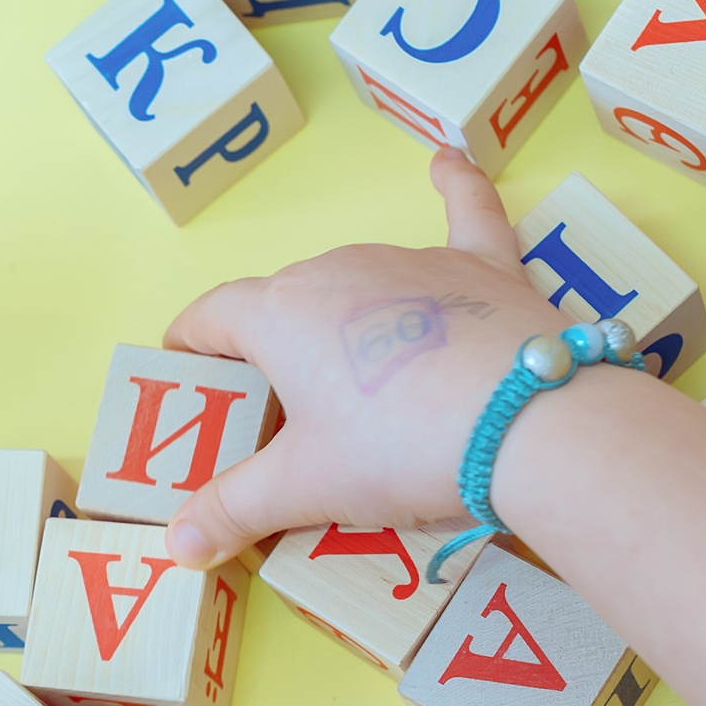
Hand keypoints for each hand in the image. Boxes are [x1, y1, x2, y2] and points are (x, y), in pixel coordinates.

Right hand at [161, 149, 570, 569]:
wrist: (529, 424)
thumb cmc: (397, 448)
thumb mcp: (303, 489)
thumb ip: (232, 510)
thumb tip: (177, 546)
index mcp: (279, 314)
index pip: (209, 318)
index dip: (190, 352)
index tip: (188, 383)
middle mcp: (336, 270)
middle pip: (281, 305)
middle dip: (268, 354)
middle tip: (278, 422)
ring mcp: (412, 262)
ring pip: (355, 281)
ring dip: (339, 320)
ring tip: (351, 384)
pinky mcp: (482, 268)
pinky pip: (465, 212)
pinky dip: (455, 187)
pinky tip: (447, 159)